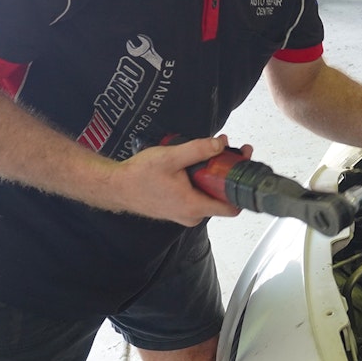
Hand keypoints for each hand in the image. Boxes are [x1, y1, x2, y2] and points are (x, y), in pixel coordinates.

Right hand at [112, 135, 244, 225]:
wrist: (117, 186)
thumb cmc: (140, 175)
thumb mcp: (171, 157)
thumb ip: (198, 150)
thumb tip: (220, 145)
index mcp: (194, 207)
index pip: (232, 207)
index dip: (241, 186)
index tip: (244, 165)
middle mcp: (192, 215)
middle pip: (223, 197)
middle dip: (229, 172)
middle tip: (231, 149)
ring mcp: (185, 214)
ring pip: (211, 195)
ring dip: (215, 174)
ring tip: (214, 152)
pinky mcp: (179, 209)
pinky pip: (199, 196)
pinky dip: (203, 180)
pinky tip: (198, 163)